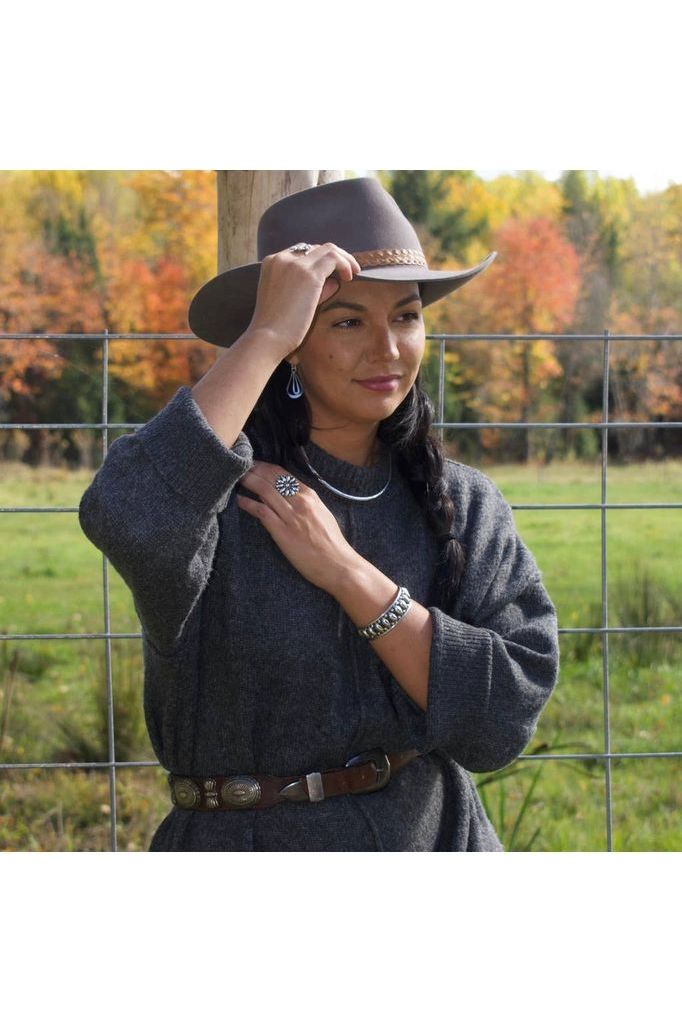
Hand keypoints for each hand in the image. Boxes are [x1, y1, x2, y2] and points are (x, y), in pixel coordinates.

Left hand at [236, 461, 358, 593]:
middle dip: (254, 470)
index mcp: (310, 496)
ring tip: (237, 478)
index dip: (265, 467)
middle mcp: (300, 501)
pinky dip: (249, 504)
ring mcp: (291, 516)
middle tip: (241, 467)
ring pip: (265, 491)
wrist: (337, 564)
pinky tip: (240, 500)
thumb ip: (306, 503)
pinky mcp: (283, 532)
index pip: (283, 474)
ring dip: (249, 482)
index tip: (254, 464)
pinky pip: (262, 512)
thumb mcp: (322, 514)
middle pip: (271, 478)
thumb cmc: (331, 543)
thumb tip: (288, 494)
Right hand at [246, 242, 361, 360]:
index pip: (302, 253)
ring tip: (353, 273)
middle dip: (334, 257)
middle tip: (348, 271)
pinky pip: (333, 259)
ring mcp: (294, 264)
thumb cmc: (276, 328)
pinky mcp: (308, 275)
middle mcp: (282, 258)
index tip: (332, 273)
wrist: (267, 338)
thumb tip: (333, 282)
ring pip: (328, 249)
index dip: (320, 261)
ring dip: (344, 258)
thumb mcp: (291, 303)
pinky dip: (345, 264)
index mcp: (272, 263)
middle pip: (315, 248)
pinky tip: (350, 277)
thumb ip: (312, 290)